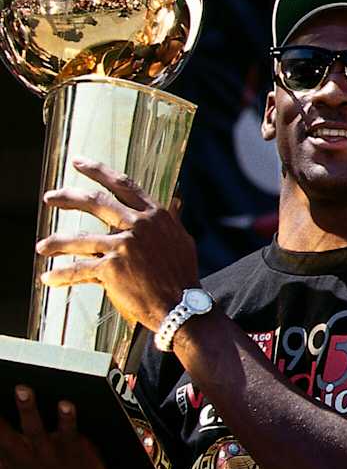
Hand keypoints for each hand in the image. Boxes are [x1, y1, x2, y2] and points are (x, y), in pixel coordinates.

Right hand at [0, 387, 109, 468]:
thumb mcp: (11, 464)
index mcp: (7, 458)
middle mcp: (23, 455)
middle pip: (3, 436)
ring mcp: (47, 451)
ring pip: (34, 429)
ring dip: (26, 409)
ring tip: (21, 389)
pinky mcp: (72, 447)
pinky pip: (68, 431)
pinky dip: (67, 418)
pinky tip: (65, 404)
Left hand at [35, 159, 197, 332]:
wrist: (182, 306)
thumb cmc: (183, 274)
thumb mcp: (182, 240)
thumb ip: (173, 218)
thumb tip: (177, 199)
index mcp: (155, 215)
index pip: (123, 185)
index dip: (99, 171)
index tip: (79, 162)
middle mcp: (139, 225)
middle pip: (96, 202)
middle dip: (68, 197)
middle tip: (49, 197)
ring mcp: (124, 246)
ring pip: (80, 238)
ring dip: (56, 242)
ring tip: (42, 247)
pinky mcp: (111, 268)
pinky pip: (78, 269)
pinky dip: (61, 275)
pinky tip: (48, 277)